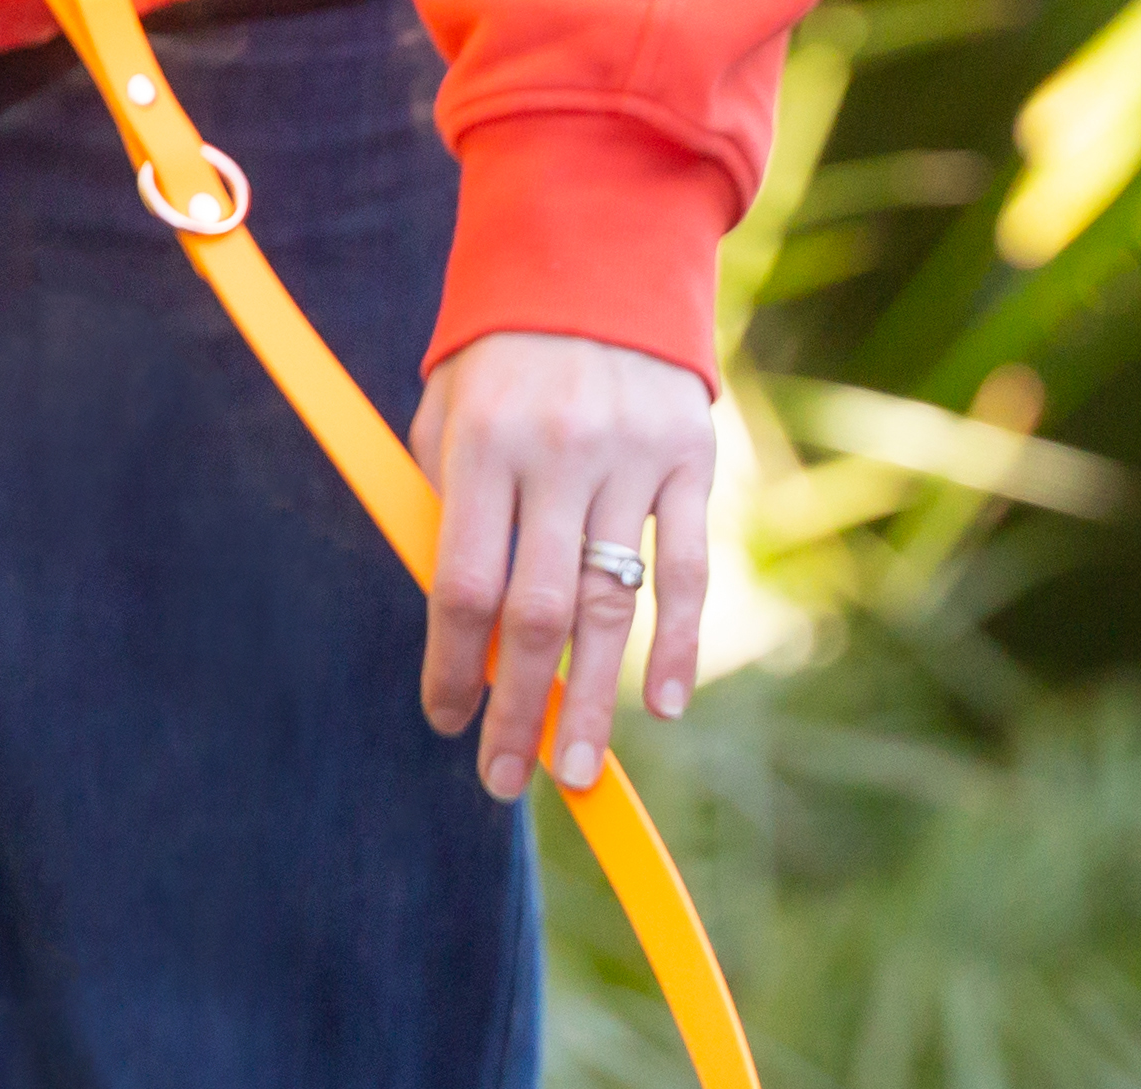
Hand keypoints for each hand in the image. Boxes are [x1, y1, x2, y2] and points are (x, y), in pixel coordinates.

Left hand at [409, 332, 713, 801]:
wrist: (596, 256)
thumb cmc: (504, 355)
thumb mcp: (448, 412)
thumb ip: (450, 509)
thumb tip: (465, 629)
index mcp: (482, 445)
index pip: (464, 583)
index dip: (452, 663)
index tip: (448, 722)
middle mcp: (557, 457)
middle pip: (538, 612)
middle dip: (519, 706)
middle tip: (509, 779)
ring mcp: (632, 462)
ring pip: (613, 604)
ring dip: (594, 698)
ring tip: (579, 770)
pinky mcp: (692, 464)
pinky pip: (688, 571)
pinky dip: (678, 645)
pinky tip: (663, 706)